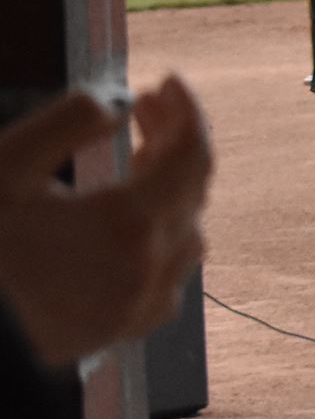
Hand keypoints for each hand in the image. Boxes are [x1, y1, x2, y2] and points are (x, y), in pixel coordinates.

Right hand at [0, 77, 211, 366]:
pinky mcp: (114, 335)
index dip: (186, 110)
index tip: (168, 83)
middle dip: (174, 141)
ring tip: (139, 159)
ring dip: (173, 192)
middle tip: (145, 108)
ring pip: (186, 238)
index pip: (192, 153)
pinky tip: (132, 227)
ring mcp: (133, 310)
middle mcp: (145, 270)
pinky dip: (161, 246)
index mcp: (126, 224)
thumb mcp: (6, 162)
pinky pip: (166, 284)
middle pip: (191, 190)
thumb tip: (119, 105)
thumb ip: (71, 120)